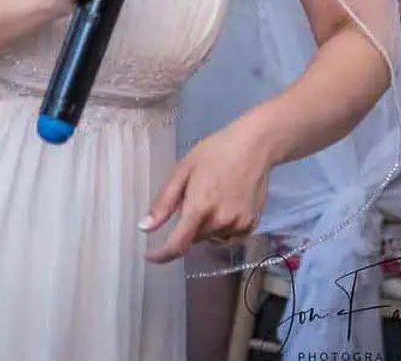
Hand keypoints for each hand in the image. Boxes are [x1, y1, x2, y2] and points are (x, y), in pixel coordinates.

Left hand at [141, 117, 277, 263]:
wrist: (256, 145)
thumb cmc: (216, 151)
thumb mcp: (183, 169)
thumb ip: (164, 202)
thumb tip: (144, 228)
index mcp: (199, 207)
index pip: (177, 245)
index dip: (161, 256)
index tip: (150, 256)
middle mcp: (219, 221)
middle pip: (194, 238)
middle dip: (187, 226)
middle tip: (193, 199)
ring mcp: (238, 224)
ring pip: (211, 238)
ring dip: (205, 228)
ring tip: (213, 199)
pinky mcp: (252, 224)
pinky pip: (229, 237)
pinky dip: (222, 229)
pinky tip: (226, 208)